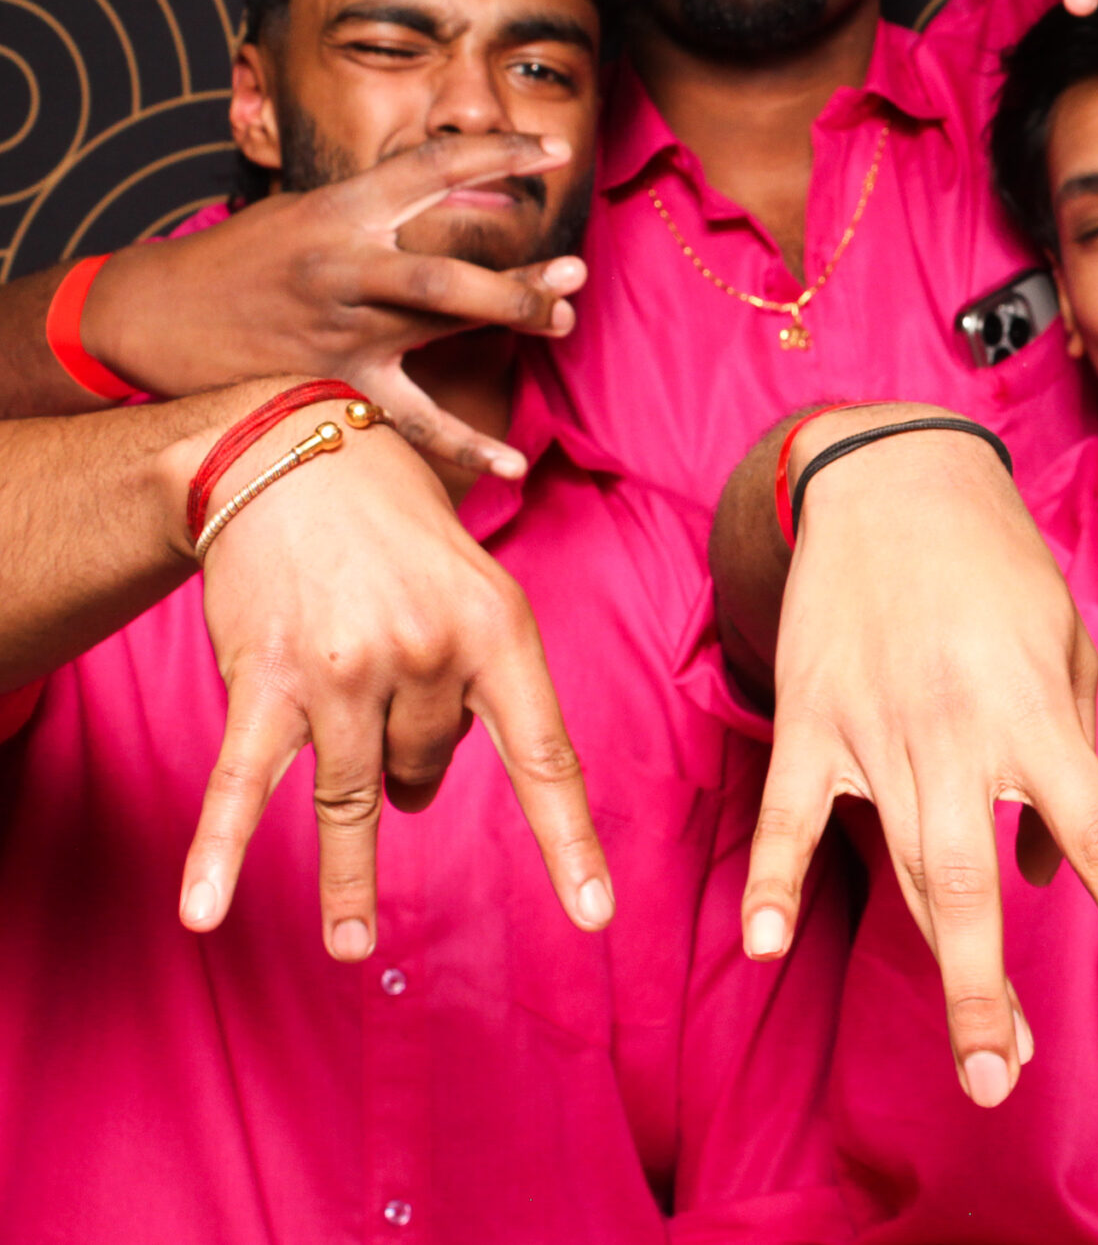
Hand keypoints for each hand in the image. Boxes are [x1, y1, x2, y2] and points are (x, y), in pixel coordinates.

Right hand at [88, 133, 583, 476]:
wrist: (154, 314)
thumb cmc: (244, 258)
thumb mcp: (307, 209)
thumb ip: (382, 206)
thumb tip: (467, 191)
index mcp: (339, 210)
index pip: (430, 168)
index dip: (497, 155)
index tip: (552, 151)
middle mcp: (342, 267)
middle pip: (444, 273)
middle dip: (515, 276)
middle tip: (575, 271)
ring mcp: (337, 330)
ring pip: (436, 329)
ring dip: (505, 323)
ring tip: (561, 320)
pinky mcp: (329, 385)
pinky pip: (408, 421)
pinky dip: (464, 445)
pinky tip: (513, 464)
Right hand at [181, 405, 609, 959]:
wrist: (290, 453)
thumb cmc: (397, 526)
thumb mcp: (475, 582)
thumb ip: (475, 677)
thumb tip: (427, 782)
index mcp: (498, 630)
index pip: (543, 757)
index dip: (569, 844)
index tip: (593, 915)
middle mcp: (425, 655)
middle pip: (428, 768)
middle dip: (412, 765)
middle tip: (388, 716)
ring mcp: (342, 672)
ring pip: (356, 794)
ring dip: (351, 865)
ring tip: (353, 943)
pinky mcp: (264, 679)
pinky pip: (241, 783)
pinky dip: (219, 852)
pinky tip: (204, 911)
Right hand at [740, 411, 1097, 1107]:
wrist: (891, 477)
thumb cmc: (997, 565)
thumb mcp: (1062, 644)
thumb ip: (1067, 752)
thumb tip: (1051, 866)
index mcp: (1032, 710)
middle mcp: (956, 729)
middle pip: (973, 880)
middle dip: (990, 988)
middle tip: (1008, 1078)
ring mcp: (875, 729)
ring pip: (900, 867)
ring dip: (936, 967)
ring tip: (972, 1057)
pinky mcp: (809, 720)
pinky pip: (787, 814)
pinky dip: (771, 881)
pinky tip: (763, 948)